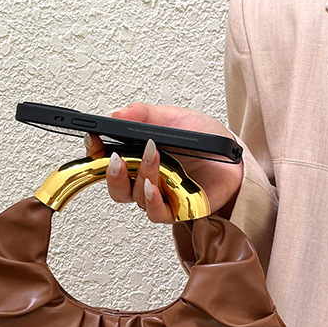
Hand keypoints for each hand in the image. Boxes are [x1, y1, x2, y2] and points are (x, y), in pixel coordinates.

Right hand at [84, 103, 243, 223]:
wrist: (235, 160)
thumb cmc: (206, 142)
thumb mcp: (174, 118)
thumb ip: (144, 115)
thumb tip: (117, 113)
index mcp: (138, 154)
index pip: (106, 157)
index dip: (95, 151)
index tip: (93, 140)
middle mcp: (144, 177)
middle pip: (114, 184)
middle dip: (110, 172)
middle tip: (117, 158)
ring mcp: (159, 195)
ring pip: (133, 196)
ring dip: (140, 177)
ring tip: (153, 157)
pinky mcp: (175, 210)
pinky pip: (155, 213)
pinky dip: (151, 200)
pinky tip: (154, 187)